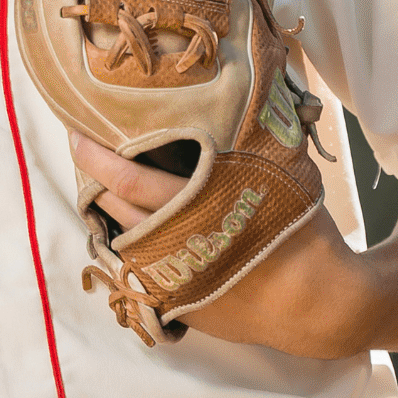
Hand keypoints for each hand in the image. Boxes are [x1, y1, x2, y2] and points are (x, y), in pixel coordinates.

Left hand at [69, 132, 381, 358]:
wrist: (319, 303)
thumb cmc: (303, 229)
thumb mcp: (279, 173)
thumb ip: (247, 138)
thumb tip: (234, 93)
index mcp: (202, 207)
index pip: (129, 179)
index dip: (96, 155)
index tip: (77, 131)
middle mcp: (180, 244)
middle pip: (116, 206)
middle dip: (92, 175)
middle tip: (79, 145)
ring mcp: (174, 278)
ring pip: (120, 237)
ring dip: (105, 208)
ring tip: (96, 179)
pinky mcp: (177, 302)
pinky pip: (135, 268)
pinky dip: (126, 240)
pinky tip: (125, 221)